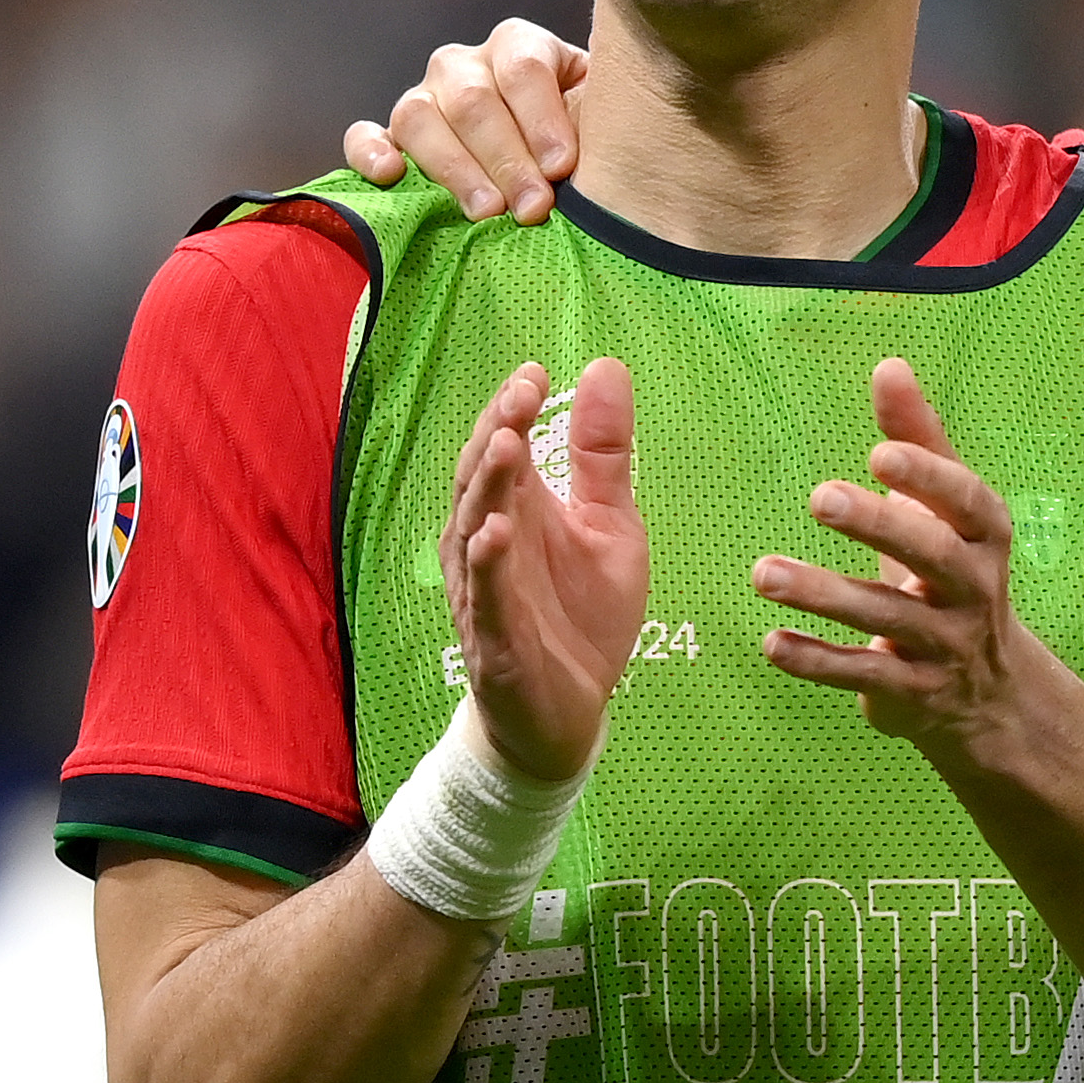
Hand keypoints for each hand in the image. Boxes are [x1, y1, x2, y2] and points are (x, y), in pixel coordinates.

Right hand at [345, 19, 588, 223]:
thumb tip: (591, 148)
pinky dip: (371, 152)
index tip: (563, 167)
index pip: (524, 66)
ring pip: (420, 115)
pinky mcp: (392, 136)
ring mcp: (425, 97)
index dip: (541, 118)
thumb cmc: (588, 143)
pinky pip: (366, 133)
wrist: (564, 169)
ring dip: (456, 168)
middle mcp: (466, 65)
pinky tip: (391, 175)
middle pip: (473, 99)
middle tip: (534, 208)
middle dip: (506, 158)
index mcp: (521, 46)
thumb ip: (599, 121)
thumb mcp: (602, 121)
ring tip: (488, 213)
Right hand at [439, 359, 646, 780]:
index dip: (513, 410)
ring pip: (474, 531)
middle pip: (482, 480)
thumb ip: (603, 456)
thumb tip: (605, 367)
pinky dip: (489, 566)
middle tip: (522, 394)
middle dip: (498, 434)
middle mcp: (491, 544)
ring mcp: (487, 593)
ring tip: (505, 445)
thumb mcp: (609, 525)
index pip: (505, 449)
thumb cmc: (580, 615)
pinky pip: (486, 599)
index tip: (537, 372)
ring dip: (487, 489)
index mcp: (519, 511)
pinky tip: (496, 533)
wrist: (568, 715)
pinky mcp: (495, 641)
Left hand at [753, 359, 1083, 774]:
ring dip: (824, 594)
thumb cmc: (953, 570)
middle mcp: (973, 589)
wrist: (990, 691)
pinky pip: (863, 676)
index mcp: (985, 535)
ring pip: (887, 618)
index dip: (929, 477)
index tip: (880, 452)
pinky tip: (772, 643)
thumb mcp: (947, 508)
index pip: (969, 502)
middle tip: (819, 497)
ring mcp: (945, 645)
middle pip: (933, 556)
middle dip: (879, 526)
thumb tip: (889, 366)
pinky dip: (818, 662)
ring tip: (763, 572)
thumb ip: (917, 439)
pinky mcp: (912, 692)